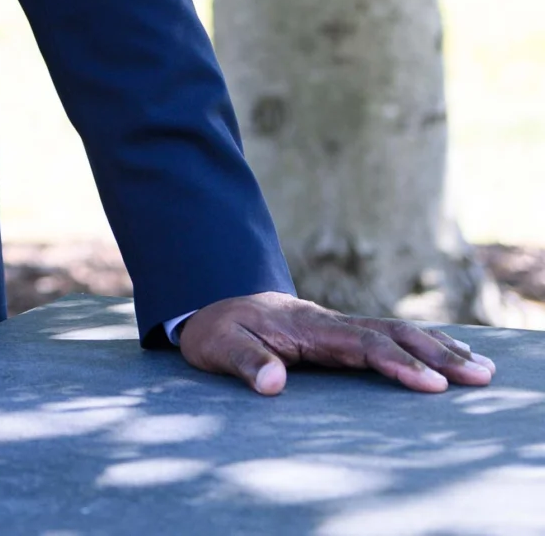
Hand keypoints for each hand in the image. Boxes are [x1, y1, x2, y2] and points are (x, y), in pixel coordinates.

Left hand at [177, 291, 496, 394]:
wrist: (210, 309)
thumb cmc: (216, 331)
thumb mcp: (219, 347)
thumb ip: (244, 362)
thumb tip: (273, 383)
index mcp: (306, 325)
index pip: (362, 343)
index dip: (398, 362)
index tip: (432, 384)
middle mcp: (328, 322)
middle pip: (390, 334)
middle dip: (436, 354)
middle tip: (480, 376)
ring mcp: (336, 326)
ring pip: (394, 332)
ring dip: (437, 348)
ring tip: (482, 368)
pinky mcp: (338, 336)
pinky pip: (386, 338)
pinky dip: (420, 345)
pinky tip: (447, 356)